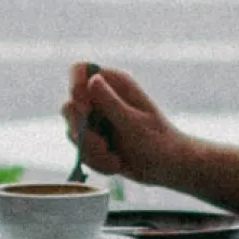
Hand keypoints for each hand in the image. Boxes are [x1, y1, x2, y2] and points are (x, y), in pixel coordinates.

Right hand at [65, 61, 190, 189]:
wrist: (169, 167)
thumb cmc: (159, 141)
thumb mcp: (134, 123)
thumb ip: (111, 103)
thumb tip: (91, 79)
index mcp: (115, 84)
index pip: (80, 70)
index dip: (75, 88)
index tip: (86, 111)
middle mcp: (102, 98)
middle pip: (69, 106)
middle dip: (82, 131)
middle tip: (103, 145)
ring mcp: (96, 119)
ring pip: (72, 132)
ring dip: (91, 152)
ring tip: (115, 160)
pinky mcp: (94, 139)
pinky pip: (81, 151)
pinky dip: (95, 162)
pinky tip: (116, 164)